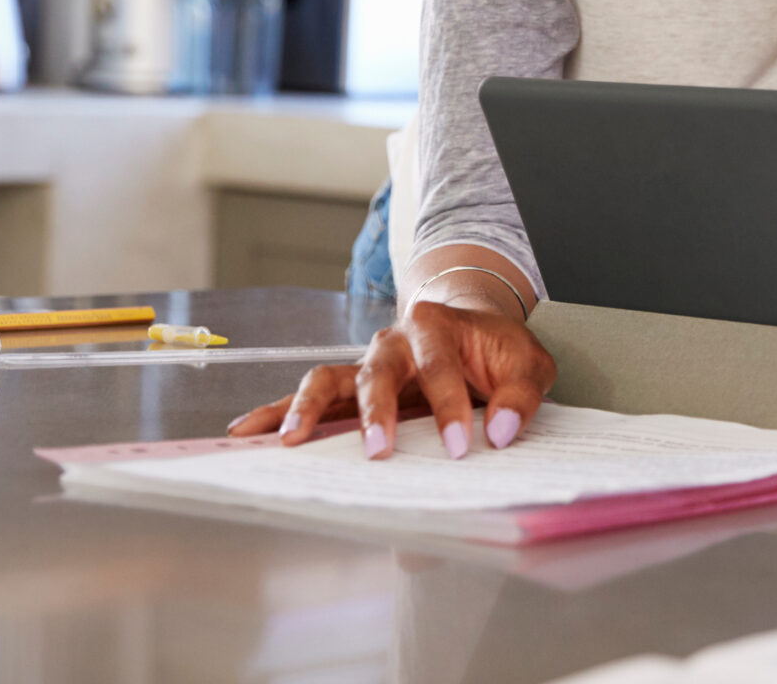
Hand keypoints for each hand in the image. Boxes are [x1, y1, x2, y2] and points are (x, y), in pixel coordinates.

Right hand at [226, 299, 556, 460]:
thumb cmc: (498, 352)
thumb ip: (520, 395)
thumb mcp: (528, 364)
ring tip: (289, 440)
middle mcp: (393, 342)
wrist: (474, 330)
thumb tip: (500, 431)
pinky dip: (278, 413)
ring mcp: (366, 364)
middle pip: (377, 372)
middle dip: (378, 411)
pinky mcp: (349, 388)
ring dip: (308, 409)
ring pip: (329, 380)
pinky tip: (249, 433)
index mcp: (438, 327)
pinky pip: (310, 398)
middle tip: (379, 450)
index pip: (441, 368)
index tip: (461, 446)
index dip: (450, 407)